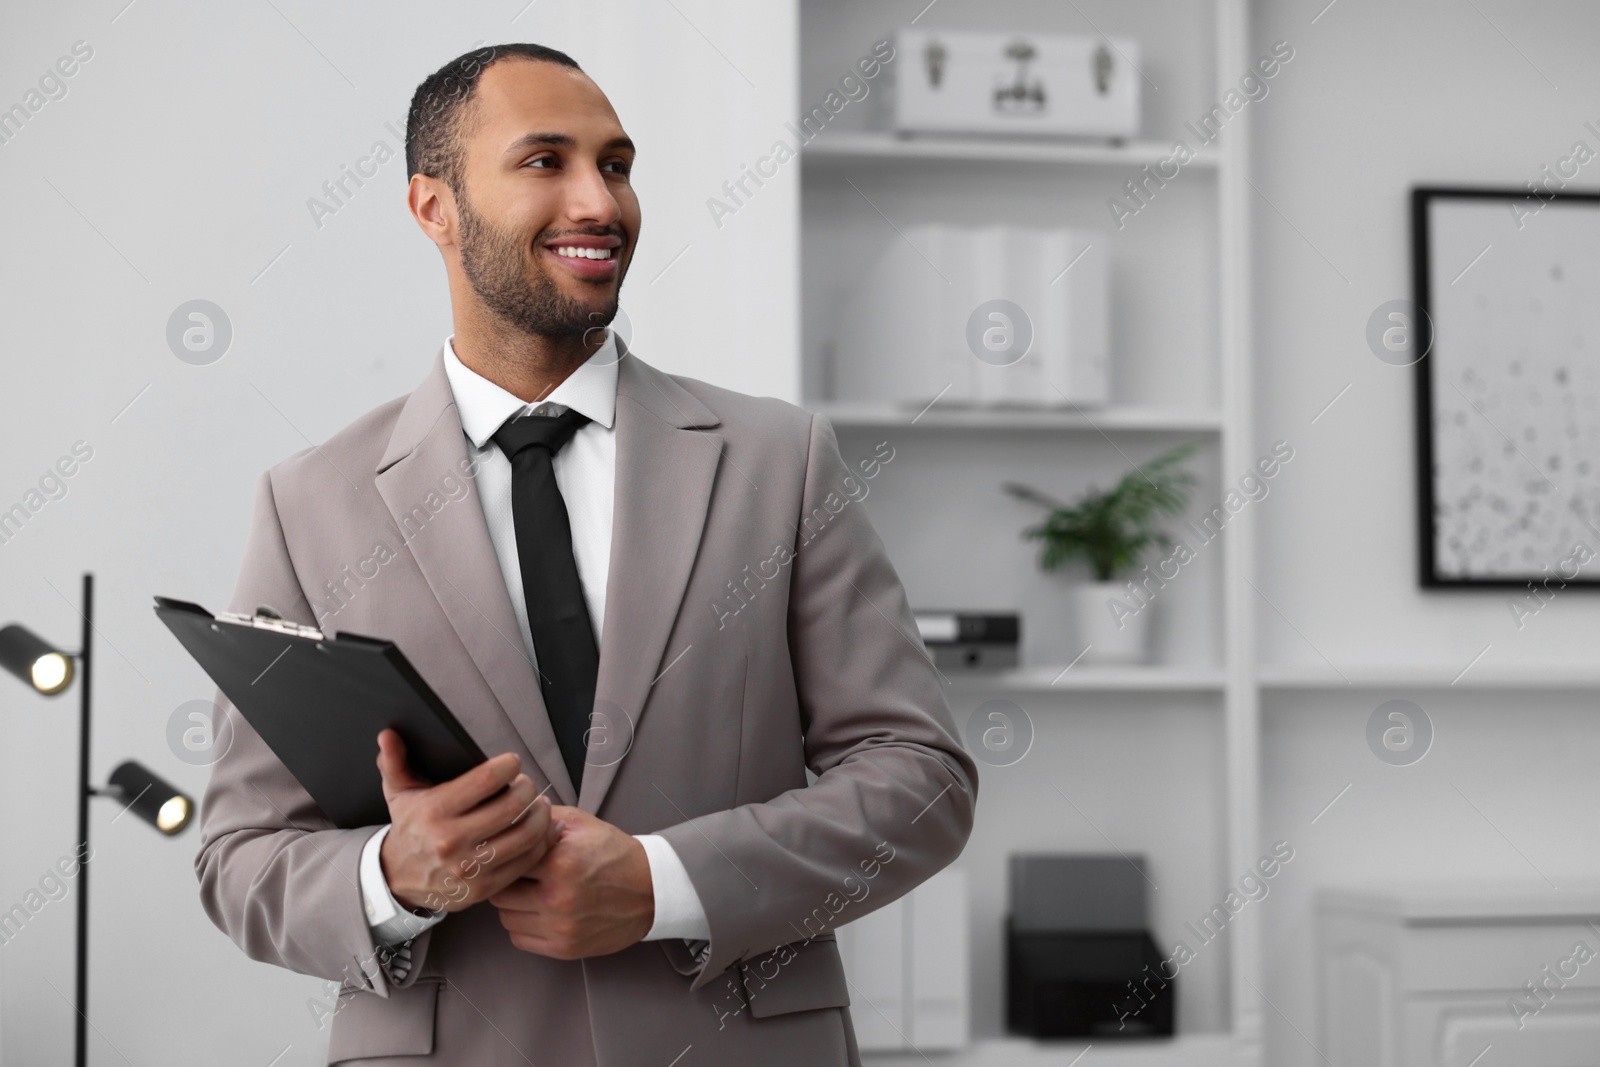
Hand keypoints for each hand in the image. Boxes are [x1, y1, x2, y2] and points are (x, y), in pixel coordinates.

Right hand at [375, 728, 556, 914]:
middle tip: (528, 784)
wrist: (397, 880)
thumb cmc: (409, 830)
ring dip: (541, 816)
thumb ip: (394, 762)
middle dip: (528, 789)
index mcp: (435, 811)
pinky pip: (526, 862)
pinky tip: (542, 830)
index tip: (512, 762)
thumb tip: (388, 735)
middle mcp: (452, 839)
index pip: (486, 780)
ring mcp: (470, 867)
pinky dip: (541, 843)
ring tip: (540, 805)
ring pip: (525, 835)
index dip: (508, 766)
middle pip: (512, 806)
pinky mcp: (484, 887)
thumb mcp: (398, 794)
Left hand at [489, 806, 653, 959]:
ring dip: (513, 905)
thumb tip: (512, 814)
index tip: (512, 854)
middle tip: (520, 875)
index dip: (507, 855)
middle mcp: (558, 898)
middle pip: (499, 893)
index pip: (507, 860)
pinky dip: (523, 926)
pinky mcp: (565, 948)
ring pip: (506, 918)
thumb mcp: (582, 823)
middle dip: (506, 881)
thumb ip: (543, 818)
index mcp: (560, 862)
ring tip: (531, 893)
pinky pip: (519, 939)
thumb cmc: (615, 855)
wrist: (651, 890)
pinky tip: (538, 912)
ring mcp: (561, 927)